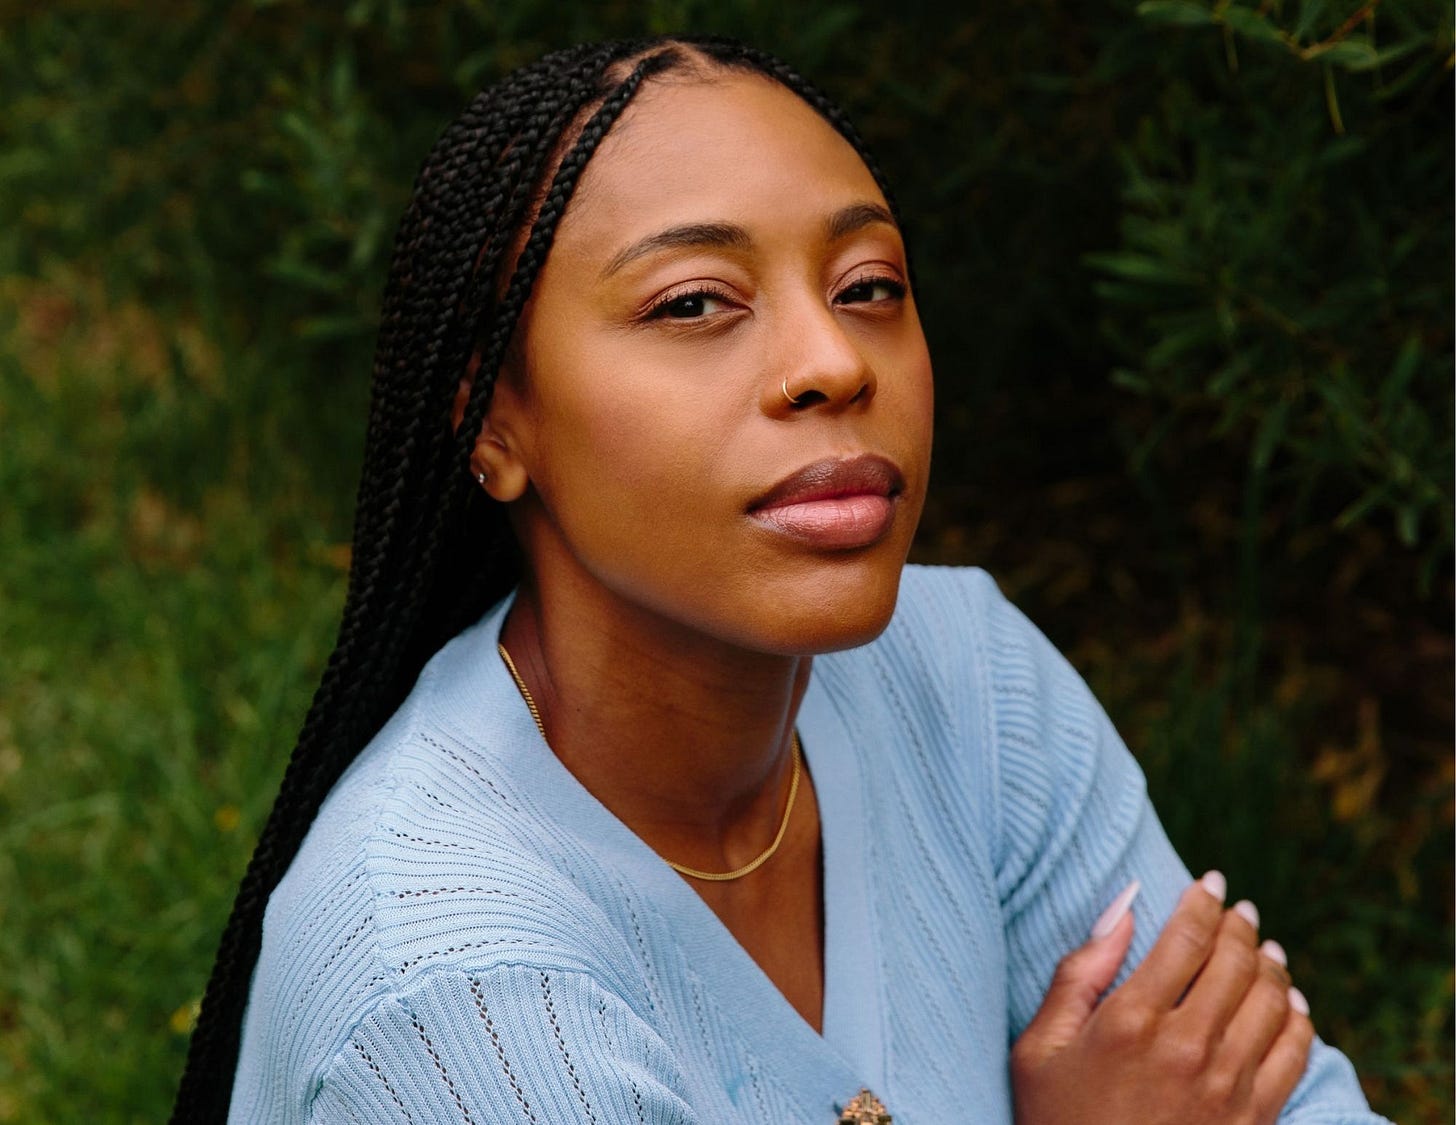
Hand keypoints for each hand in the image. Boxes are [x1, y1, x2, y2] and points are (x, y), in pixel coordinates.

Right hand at [1010, 872, 1313, 1124]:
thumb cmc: (1056, 1120)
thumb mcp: (1040, 1047)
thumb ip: (1078, 973)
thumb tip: (1122, 910)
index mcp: (1130, 1021)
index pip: (1185, 937)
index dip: (1202, 900)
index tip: (1208, 881)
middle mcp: (1186, 1047)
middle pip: (1234, 960)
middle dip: (1239, 924)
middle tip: (1237, 909)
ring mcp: (1226, 1086)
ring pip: (1270, 999)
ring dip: (1270, 962)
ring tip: (1262, 946)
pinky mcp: (1254, 1118)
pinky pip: (1295, 1052)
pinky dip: (1297, 1016)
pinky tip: (1288, 1001)